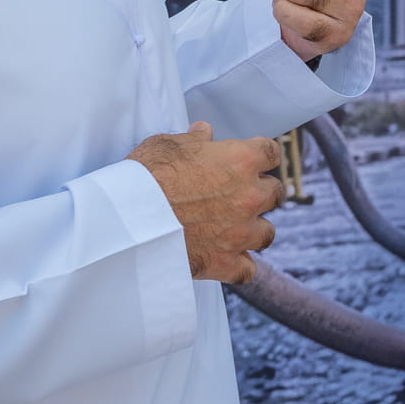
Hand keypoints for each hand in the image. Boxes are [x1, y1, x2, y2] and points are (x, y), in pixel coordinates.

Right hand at [131, 122, 283, 282]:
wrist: (129, 220)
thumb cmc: (146, 175)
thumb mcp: (167, 145)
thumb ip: (193, 140)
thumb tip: (204, 133)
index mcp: (240, 161)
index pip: (270, 153)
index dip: (261, 155)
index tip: (253, 158)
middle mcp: (249, 197)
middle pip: (275, 193)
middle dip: (262, 192)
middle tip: (243, 193)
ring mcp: (240, 233)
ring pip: (267, 233)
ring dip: (255, 229)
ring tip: (238, 227)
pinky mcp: (224, 263)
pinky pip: (247, 270)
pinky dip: (239, 265)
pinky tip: (228, 259)